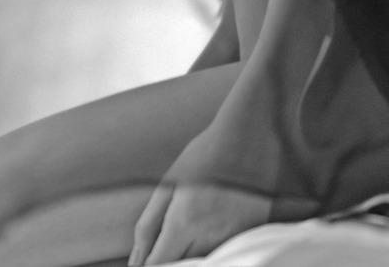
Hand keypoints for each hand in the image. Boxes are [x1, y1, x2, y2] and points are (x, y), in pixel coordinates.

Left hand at [128, 116, 315, 265]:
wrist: (251, 136)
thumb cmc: (205, 155)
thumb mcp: (168, 185)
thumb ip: (148, 227)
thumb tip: (136, 261)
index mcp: (184, 222)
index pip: (159, 265)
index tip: (146, 263)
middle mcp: (211, 235)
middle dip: (170, 262)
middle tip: (167, 245)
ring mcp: (234, 237)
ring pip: (205, 263)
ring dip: (192, 258)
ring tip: (189, 234)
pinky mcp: (252, 234)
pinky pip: (227, 254)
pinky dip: (213, 250)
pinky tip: (210, 233)